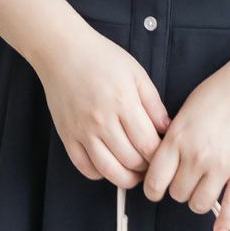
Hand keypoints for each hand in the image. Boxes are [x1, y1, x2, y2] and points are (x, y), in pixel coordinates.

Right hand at [36, 24, 170, 186]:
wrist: (63, 51)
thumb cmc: (102, 59)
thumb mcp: (137, 74)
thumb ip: (154, 104)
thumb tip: (167, 130)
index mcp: (124, 103)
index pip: (148, 145)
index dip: (160, 156)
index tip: (163, 155)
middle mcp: (102, 120)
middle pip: (131, 161)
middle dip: (146, 168)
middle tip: (152, 165)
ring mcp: (82, 131)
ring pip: (109, 171)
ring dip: (126, 178)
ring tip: (134, 172)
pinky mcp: (67, 136)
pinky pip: (85, 167)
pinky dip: (100, 174)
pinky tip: (110, 166)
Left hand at [142, 52, 229, 230]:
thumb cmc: (219, 93)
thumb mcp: (184, 112)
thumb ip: (171, 139)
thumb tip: (160, 161)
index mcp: (177, 140)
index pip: (154, 180)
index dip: (152, 189)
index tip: (155, 190)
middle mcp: (197, 156)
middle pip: (177, 195)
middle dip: (178, 191)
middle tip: (184, 181)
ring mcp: (221, 166)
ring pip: (199, 204)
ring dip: (198, 201)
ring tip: (202, 190)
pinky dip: (224, 222)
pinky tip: (218, 229)